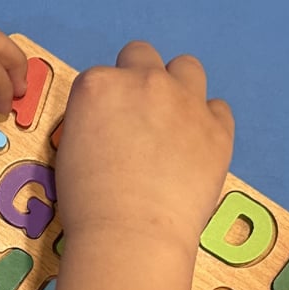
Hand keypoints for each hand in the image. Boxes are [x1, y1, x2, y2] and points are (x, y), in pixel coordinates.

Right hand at [55, 42, 234, 247]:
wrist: (131, 235)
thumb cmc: (86, 203)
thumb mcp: (69, 149)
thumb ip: (92, 120)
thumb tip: (110, 124)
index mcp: (99, 85)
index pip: (101, 76)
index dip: (104, 101)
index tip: (105, 127)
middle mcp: (144, 81)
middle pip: (142, 55)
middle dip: (138, 79)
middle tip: (137, 118)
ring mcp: (186, 101)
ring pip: (187, 67)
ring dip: (178, 87)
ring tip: (172, 123)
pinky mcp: (218, 128)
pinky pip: (219, 108)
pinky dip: (207, 123)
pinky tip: (196, 148)